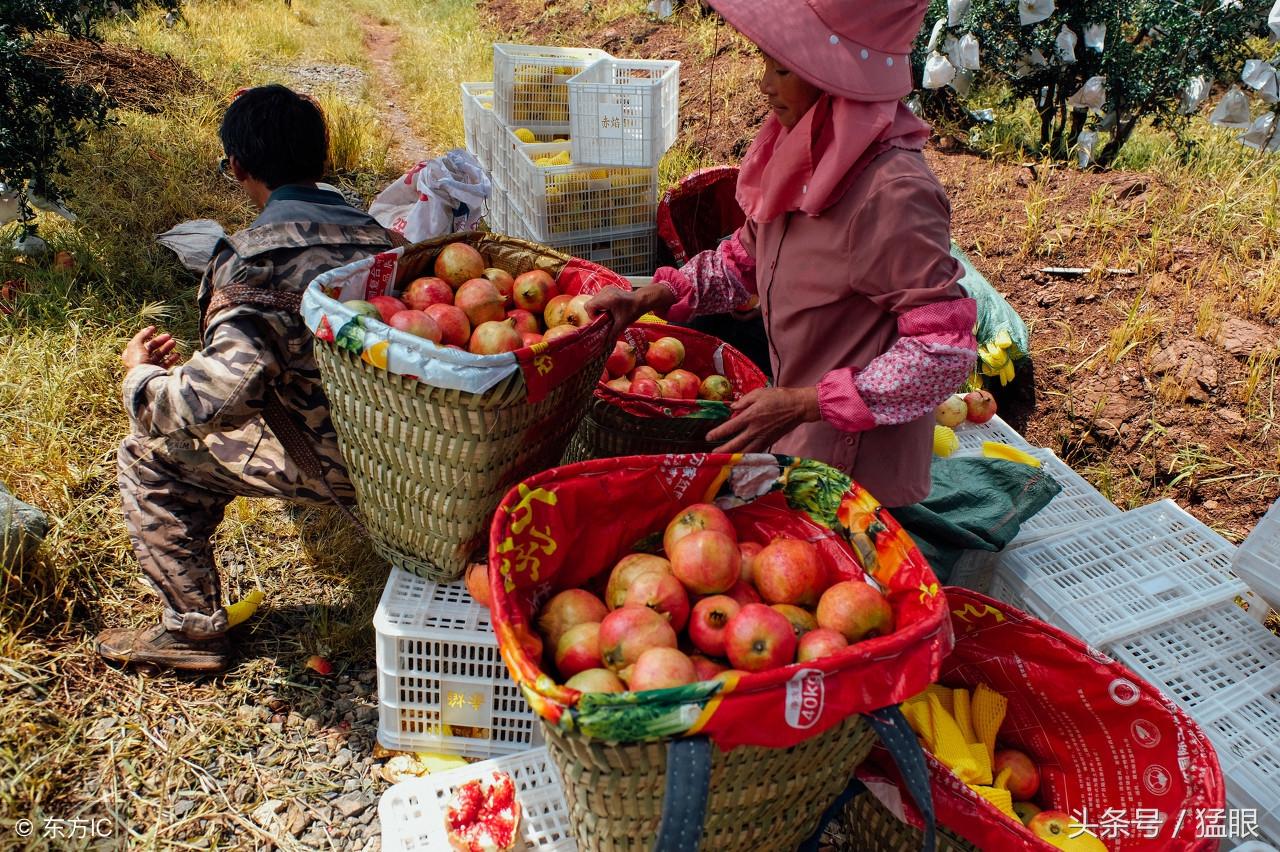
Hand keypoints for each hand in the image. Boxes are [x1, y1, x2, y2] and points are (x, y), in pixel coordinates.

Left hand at [122, 326, 180, 370]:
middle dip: (160, 341)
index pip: (139, 343)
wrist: (145, 380)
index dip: (146, 335)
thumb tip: (150, 328)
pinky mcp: (158, 373)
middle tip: (169, 336)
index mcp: (131, 355)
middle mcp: (139, 361)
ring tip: (174, 342)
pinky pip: (166, 364)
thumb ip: (141, 335)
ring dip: (167, 348)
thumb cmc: (137, 362)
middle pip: (151, 348)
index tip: (155, 329)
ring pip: (159, 355)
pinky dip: (171, 358)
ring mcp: (149, 367)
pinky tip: (177, 354)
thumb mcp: (135, 345)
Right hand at [586, 284, 674, 332]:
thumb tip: (605, 344)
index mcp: (607, 299)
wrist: (641, 301)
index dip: (592, 315)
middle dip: (595, 313)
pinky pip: (598, 298)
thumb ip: (612, 334)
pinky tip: (610, 308)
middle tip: (605, 318)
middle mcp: (605, 292)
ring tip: (608, 314)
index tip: (602, 319)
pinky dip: (601, 304)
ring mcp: (606, 289)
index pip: (589, 306)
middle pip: (590, 303)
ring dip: (598, 309)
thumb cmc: (633, 311)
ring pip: (594, 300)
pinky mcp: (608, 288)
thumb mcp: (621, 324)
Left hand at [705, 386, 820, 453]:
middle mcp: (755, 429)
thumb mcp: (759, 393)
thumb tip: (731, 409)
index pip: (730, 427)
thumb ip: (743, 401)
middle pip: (735, 444)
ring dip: (733, 456)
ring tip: (724, 460)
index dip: (718, 433)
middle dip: (722, 450)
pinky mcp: (770, 442)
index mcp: (751, 416)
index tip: (708, 437)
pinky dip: (747, 456)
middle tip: (712, 454)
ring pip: (746, 451)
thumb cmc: (778, 397)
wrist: (798, 407)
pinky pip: (756, 452)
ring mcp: (763, 438)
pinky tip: (741, 458)